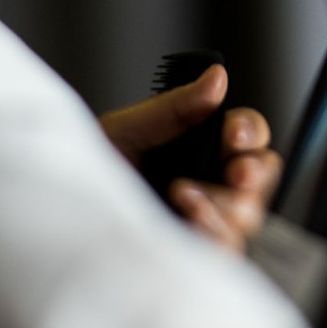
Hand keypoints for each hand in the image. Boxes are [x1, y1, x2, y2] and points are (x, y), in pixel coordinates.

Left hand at [99, 64, 283, 252]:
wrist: (64, 213)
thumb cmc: (92, 169)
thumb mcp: (130, 129)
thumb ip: (178, 106)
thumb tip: (216, 76)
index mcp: (203, 146)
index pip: (248, 135)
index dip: (248, 131)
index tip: (231, 135)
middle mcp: (213, 182)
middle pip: (262, 174)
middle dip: (253, 172)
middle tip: (236, 174)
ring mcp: (210, 218)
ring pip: (250, 213)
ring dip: (225, 203)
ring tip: (182, 193)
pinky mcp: (200, 251)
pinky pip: (230, 246)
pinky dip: (212, 231)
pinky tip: (185, 218)